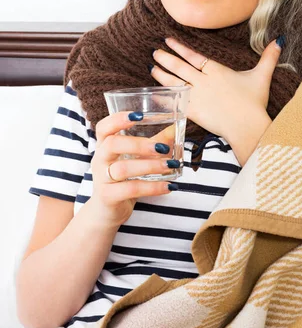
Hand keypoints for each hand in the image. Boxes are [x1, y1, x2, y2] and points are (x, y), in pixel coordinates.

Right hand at [89, 113, 176, 228]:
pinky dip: (152, 187)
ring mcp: (102, 179)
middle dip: (139, 144)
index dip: (118, 119)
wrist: (106, 211)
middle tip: (163, 148)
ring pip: (122, 168)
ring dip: (150, 166)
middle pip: (112, 144)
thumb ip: (153, 143)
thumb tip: (175, 128)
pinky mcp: (108, 196)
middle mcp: (99, 160)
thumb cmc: (123, 180)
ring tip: (171, 165)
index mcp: (104, 146)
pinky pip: (130, 189)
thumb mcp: (136, 159)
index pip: (104, 127)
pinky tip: (169, 186)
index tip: (139, 115)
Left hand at [150, 36, 282, 143]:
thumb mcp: (262, 76)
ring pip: (174, 82)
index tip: (168, 41)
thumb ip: (268, 58)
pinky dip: (164, 97)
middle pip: (180, 67)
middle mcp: (204, 82)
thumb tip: (279, 40)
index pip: (194, 57)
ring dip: (162, 74)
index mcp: (217, 71)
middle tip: (155, 52)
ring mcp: (197, 97)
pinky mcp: (193, 112)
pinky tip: (155, 93)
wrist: (247, 126)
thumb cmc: (254, 103)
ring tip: (152, 67)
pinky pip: (175, 102)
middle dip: (166, 58)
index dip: (180, 48)